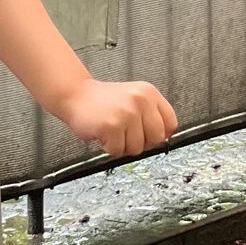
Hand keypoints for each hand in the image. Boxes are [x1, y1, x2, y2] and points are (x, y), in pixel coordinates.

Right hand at [57, 79, 177, 157]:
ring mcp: (127, 113)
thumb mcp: (133, 98)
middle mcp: (140, 100)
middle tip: (125, 134)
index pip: (170, 123)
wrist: (75, 95)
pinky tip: (103, 133)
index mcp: (149, 93)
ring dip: (122, 145)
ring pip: (137, 148)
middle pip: (156, 139)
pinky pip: (118, 151)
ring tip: (112, 130)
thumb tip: (163, 138)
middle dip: (141, 142)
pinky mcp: (112, 125)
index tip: (146, 133)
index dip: (159, 134)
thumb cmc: (103, 101)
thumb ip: (150, 114)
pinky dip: (108, 147)